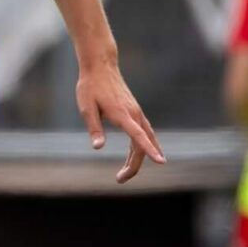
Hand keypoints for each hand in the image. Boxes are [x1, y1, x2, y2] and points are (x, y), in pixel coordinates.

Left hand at [76, 61, 165, 183]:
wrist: (101, 66)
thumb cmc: (90, 86)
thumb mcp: (86, 107)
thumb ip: (94, 128)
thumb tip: (98, 147)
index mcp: (122, 114)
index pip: (139, 136)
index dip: (150, 150)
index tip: (161, 162)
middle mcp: (134, 114)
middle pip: (142, 144)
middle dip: (134, 165)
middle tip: (119, 180)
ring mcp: (136, 112)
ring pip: (145, 139)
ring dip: (138, 158)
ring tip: (124, 174)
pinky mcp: (135, 111)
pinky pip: (143, 132)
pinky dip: (142, 146)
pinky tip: (137, 155)